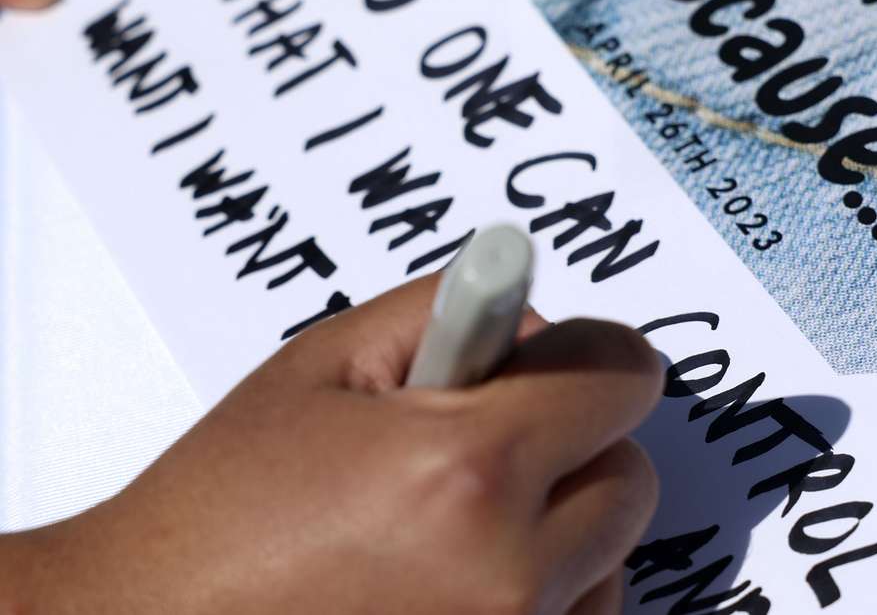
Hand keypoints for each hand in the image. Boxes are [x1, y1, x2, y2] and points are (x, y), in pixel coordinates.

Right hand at [1, 274, 663, 613]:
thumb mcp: (327, 363)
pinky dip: (548, 593)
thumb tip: (537, 322)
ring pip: (612, 554)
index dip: (589, 358)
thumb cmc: (225, 504)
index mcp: (468, 469)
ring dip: (563, 525)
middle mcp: (508, 575)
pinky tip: (462, 580)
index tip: (557, 364)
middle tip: (486, 446)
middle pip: (629, 475)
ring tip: (454, 524)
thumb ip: (450, 312)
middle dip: (572, 444)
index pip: (621, 380)